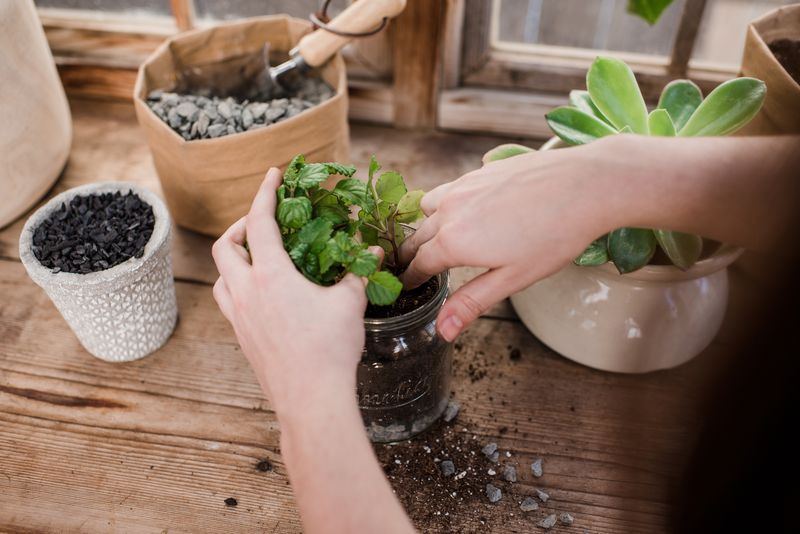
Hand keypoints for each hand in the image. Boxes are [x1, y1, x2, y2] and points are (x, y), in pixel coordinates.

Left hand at [211, 168, 372, 420]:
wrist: (311, 400)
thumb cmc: (331, 349)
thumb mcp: (351, 301)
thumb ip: (358, 268)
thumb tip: (371, 247)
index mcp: (270, 276)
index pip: (259, 221)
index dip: (265, 193)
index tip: (274, 176)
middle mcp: (245, 292)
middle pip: (225, 246)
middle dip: (241, 226)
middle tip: (263, 222)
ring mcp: (238, 317)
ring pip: (221, 275)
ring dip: (235, 258)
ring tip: (258, 257)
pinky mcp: (241, 338)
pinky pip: (228, 301)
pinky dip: (237, 286)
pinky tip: (261, 293)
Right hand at [400, 140, 616, 341]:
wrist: (585, 185)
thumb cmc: (554, 236)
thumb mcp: (512, 279)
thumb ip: (472, 302)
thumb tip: (442, 330)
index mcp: (453, 241)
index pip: (419, 264)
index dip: (412, 279)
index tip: (408, 287)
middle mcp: (450, 210)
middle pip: (418, 236)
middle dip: (412, 255)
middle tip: (412, 268)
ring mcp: (463, 185)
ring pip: (429, 207)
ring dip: (426, 225)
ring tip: (435, 239)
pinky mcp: (479, 170)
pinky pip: (450, 188)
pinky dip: (445, 204)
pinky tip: (464, 211)